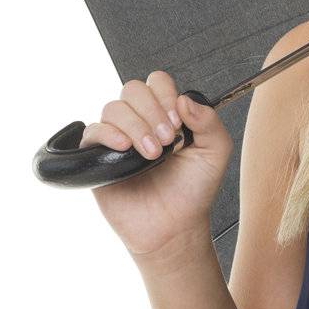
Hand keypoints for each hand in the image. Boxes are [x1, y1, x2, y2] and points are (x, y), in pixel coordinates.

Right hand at [79, 71, 233, 267]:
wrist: (175, 227)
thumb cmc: (193, 190)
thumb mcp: (215, 152)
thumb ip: (209, 121)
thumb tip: (185, 100)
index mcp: (166, 114)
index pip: (158, 82)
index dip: (166, 95)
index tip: (178, 122)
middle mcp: (140, 121)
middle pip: (133, 89)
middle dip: (152, 110)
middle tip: (167, 140)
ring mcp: (118, 137)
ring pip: (114, 108)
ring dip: (136, 126)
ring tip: (152, 154)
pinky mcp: (99, 157)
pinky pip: (93, 131)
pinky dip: (108, 134)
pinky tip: (125, 148)